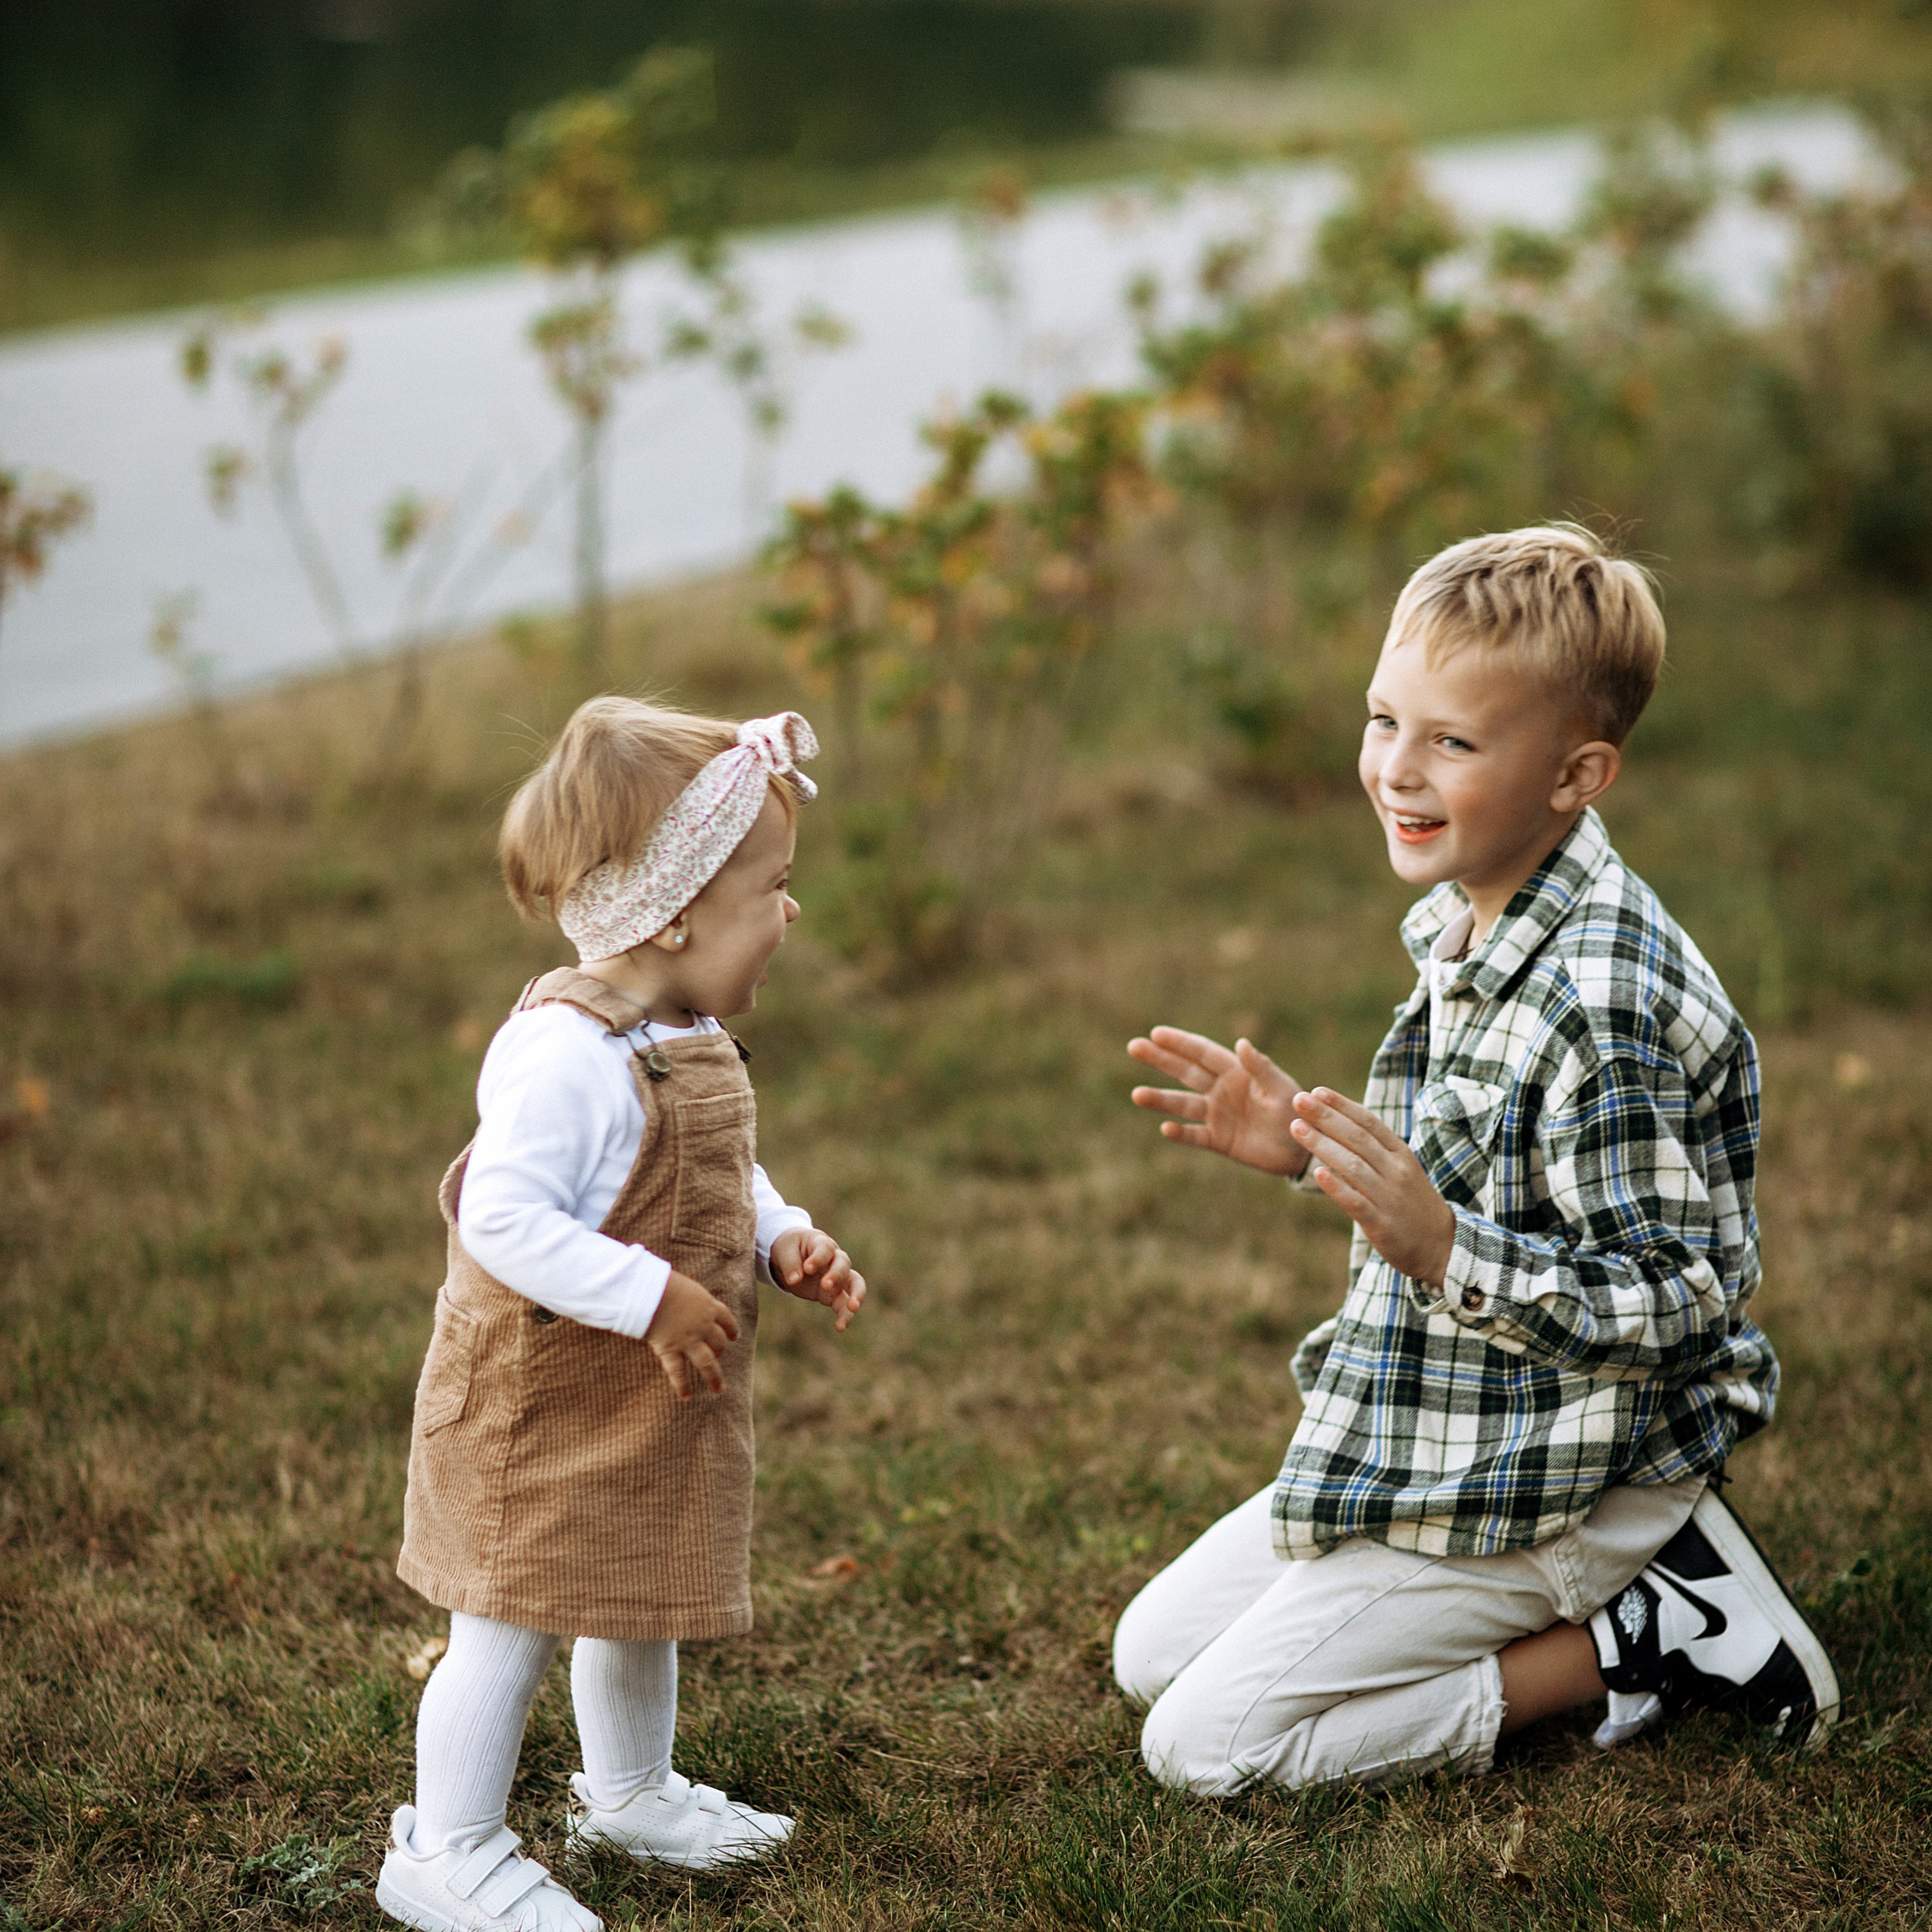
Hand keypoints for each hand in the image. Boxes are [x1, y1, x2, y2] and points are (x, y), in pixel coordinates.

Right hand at [644, 1269, 739, 1397]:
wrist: (652, 1291)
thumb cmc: (663, 1282)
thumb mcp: (684, 1285)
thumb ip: (688, 1296)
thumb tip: (683, 1296)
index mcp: (708, 1305)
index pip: (726, 1318)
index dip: (731, 1328)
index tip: (734, 1337)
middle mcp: (703, 1325)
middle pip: (718, 1341)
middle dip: (719, 1350)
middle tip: (718, 1356)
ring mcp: (689, 1339)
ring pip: (707, 1362)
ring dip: (714, 1376)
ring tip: (718, 1389)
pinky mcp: (671, 1349)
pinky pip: (678, 1371)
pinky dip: (681, 1385)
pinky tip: (686, 1396)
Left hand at [770, 1226, 865, 1332]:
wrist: (794, 1255)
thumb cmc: (791, 1247)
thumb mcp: (785, 1250)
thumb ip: (790, 1264)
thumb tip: (794, 1281)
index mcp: (822, 1244)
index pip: (825, 1249)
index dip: (818, 1259)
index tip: (807, 1268)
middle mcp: (834, 1260)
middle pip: (844, 1264)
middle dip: (836, 1275)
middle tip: (826, 1285)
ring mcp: (837, 1277)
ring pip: (854, 1284)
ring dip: (855, 1296)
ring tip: (852, 1309)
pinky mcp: (833, 1294)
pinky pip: (844, 1304)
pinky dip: (845, 1315)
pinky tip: (840, 1327)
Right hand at [1128, 1027, 1307, 1175]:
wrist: (1305, 1149)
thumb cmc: (1298, 1112)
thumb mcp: (1280, 1089)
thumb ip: (1260, 1068)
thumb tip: (1241, 1043)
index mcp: (1236, 1072)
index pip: (1203, 1053)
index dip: (1180, 1043)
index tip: (1156, 1033)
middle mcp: (1221, 1090)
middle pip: (1185, 1072)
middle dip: (1160, 1060)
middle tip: (1134, 1046)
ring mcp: (1218, 1115)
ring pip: (1183, 1104)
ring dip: (1160, 1100)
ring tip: (1137, 1095)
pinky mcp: (1219, 1140)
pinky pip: (1195, 1135)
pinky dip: (1181, 1134)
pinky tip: (1166, 1129)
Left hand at [1290, 1088, 1456, 1285]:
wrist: (1441, 1245)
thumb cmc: (1411, 1202)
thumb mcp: (1400, 1169)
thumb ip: (1374, 1150)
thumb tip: (1337, 1125)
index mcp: (1401, 1154)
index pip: (1369, 1122)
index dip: (1342, 1105)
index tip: (1317, 1091)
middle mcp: (1396, 1171)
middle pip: (1357, 1137)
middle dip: (1325, 1116)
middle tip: (1298, 1099)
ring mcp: (1389, 1196)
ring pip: (1352, 1165)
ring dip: (1322, 1144)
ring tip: (1296, 1127)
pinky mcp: (1381, 1223)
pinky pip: (1356, 1201)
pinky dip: (1337, 1187)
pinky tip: (1317, 1174)